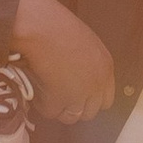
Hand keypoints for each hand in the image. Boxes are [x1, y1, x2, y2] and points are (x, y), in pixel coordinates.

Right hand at [12, 0, 115, 121]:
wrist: (38, 27)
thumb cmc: (56, 25)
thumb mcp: (83, 42)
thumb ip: (87, 62)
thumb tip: (77, 76)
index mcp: (106, 67)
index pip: (106, 100)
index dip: (90, 99)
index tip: (77, 95)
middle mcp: (97, 85)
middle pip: (90, 112)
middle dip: (75, 106)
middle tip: (58, 94)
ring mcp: (79, 96)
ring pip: (71, 117)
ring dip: (59, 108)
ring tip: (45, 90)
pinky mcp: (59, 102)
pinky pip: (51, 113)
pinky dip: (42, 104)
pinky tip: (36, 88)